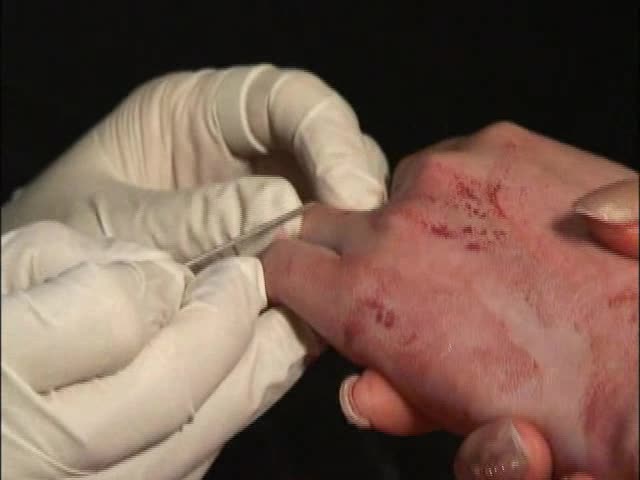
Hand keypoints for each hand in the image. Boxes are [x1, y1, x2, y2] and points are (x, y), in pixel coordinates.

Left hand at [1, 64, 387, 476]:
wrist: (53, 294)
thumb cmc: (62, 235)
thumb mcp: (111, 218)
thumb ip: (191, 217)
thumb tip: (286, 211)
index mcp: (201, 113)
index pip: (287, 100)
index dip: (329, 137)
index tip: (348, 194)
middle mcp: (245, 153)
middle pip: (330, 150)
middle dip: (351, 194)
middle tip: (359, 247)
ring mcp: (265, 206)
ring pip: (338, 206)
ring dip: (347, 243)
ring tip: (343, 283)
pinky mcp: (277, 258)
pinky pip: (321, 260)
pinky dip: (332, 284)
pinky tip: (330, 308)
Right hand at [262, 122, 637, 477]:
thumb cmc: (576, 398)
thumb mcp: (460, 418)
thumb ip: (392, 399)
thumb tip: (357, 388)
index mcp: (367, 294)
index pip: (282, 265)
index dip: (292, 281)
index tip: (311, 291)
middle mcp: (394, 223)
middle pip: (323, 222)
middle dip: (343, 252)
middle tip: (395, 282)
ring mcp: (447, 174)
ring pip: (394, 191)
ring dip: (410, 221)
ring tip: (469, 256)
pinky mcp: (499, 143)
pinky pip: (451, 160)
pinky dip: (461, 191)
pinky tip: (505, 225)